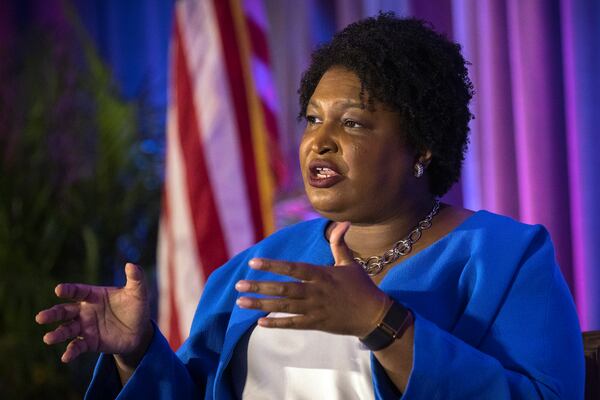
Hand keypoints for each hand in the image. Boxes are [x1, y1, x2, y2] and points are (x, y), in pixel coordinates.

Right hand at [35, 263, 152, 364]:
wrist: (139, 331)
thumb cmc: (136, 307)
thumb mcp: (138, 293)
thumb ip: (136, 278)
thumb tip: (131, 264)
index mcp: (93, 295)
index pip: (78, 291)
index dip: (68, 290)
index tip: (59, 290)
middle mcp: (85, 311)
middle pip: (64, 311)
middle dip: (53, 313)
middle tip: (40, 318)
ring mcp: (85, 327)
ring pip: (66, 330)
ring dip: (57, 334)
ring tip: (48, 338)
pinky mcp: (89, 342)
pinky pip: (77, 347)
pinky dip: (70, 352)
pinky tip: (65, 357)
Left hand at [235, 222, 390, 336]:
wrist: (374, 315)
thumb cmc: (361, 286)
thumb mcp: (349, 263)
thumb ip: (339, 243)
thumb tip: (343, 223)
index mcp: (321, 274)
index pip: (293, 268)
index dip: (272, 265)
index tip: (253, 263)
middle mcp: (316, 292)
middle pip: (283, 289)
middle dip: (259, 287)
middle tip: (238, 286)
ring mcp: (315, 309)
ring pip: (284, 307)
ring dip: (261, 305)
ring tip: (241, 302)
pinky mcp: (317, 324)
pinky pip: (293, 324)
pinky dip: (277, 324)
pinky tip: (260, 322)